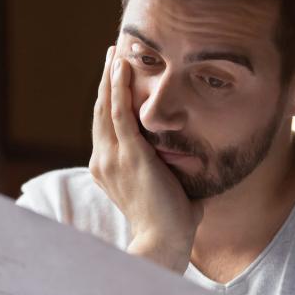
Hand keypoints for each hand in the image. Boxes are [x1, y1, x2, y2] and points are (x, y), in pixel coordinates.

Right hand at [89, 46, 202, 272]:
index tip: (116, 79)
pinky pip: (120, 112)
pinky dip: (119, 87)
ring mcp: (113, 157)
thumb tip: (193, 161)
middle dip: (107, 81)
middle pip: (101, 111)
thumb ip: (173, 172)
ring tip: (115, 51)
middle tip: (112, 54)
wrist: (164, 243)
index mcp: (108, 169)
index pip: (106, 126)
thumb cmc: (170, 223)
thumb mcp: (166, 189)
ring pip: (106, 106)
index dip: (109, 100)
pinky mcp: (129, 154)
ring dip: (111, 76)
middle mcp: (103, 160)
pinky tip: (121, 66)